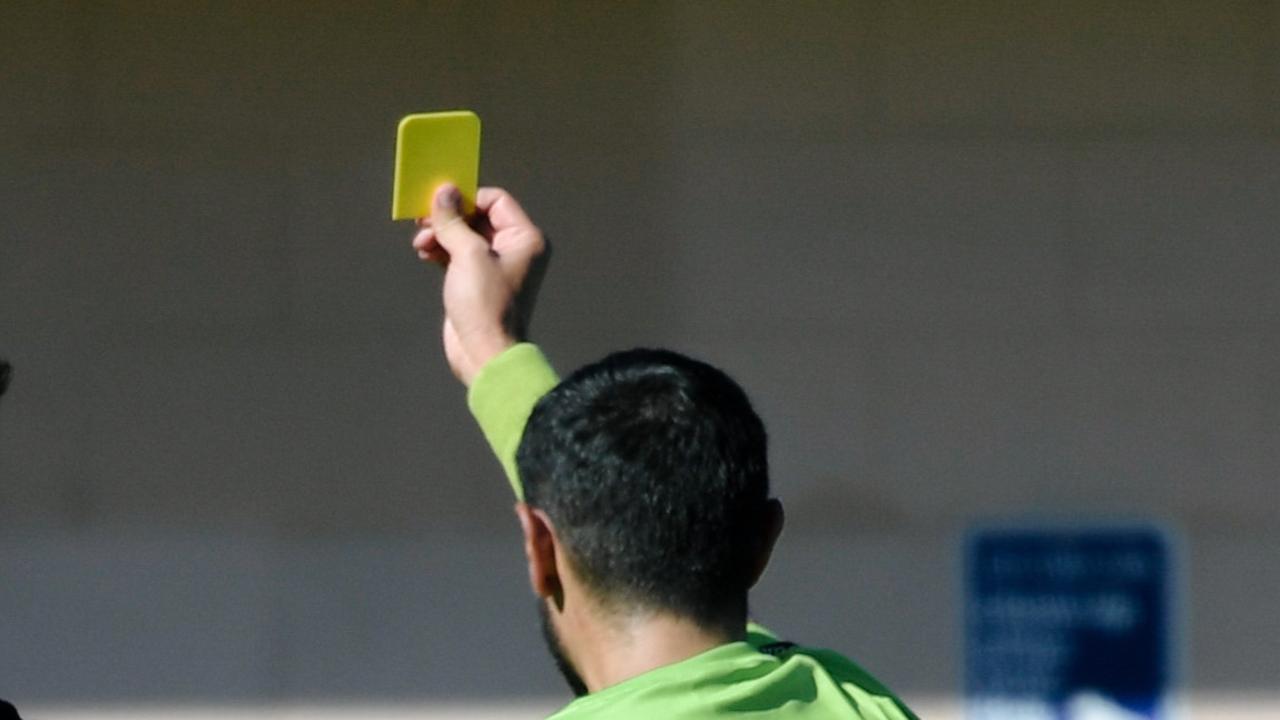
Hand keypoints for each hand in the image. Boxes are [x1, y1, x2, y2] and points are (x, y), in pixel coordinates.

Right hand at [413, 184, 547, 384]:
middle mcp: (514, 249)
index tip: (439, 202)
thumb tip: (444, 191)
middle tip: (422, 220)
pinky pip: (457, 254)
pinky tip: (424, 252)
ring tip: (421, 242)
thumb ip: (453, 221)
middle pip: (477, 217)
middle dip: (449, 218)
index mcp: (525, 238)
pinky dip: (441, 250)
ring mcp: (495, 266)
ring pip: (464, 236)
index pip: (496, 201)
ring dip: (440, 234)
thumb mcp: (469, 255)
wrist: (483, 353)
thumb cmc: (485, 303)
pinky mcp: (476, 281)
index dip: (467, 198)